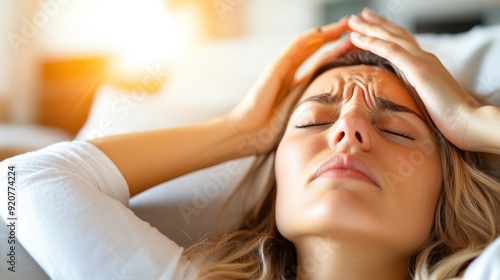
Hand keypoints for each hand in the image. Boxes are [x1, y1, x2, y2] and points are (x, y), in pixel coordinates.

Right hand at [226, 18, 351, 154]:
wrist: (247, 132)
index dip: (337, 53)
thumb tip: (338, 118)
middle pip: (316, 49)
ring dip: (327, 33)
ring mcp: (281, 66)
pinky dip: (309, 39)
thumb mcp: (298, 119)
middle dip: (336, 38)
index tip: (355, 46)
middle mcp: (288, 71)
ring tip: (346, 24)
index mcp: (295, 83)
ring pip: (308, 44)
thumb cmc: (269, 132)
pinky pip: (294, 48)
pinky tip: (323, 32)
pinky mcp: (275, 67)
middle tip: (355, 27)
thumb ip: (313, 112)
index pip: (320, 63)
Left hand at [347, 8, 482, 150]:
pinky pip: (390, 50)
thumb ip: (416, 93)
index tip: (371, 27)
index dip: (386, 34)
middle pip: (396, 35)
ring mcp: (421, 61)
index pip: (403, 43)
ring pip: (390, 38)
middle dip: (376, 24)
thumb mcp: (428, 102)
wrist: (469, 122)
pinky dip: (371, 41)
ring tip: (352, 21)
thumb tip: (403, 97)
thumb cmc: (450, 119)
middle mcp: (424, 58)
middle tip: (359, 16)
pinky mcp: (418, 70)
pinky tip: (356, 37)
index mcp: (426, 64)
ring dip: (369, 28)